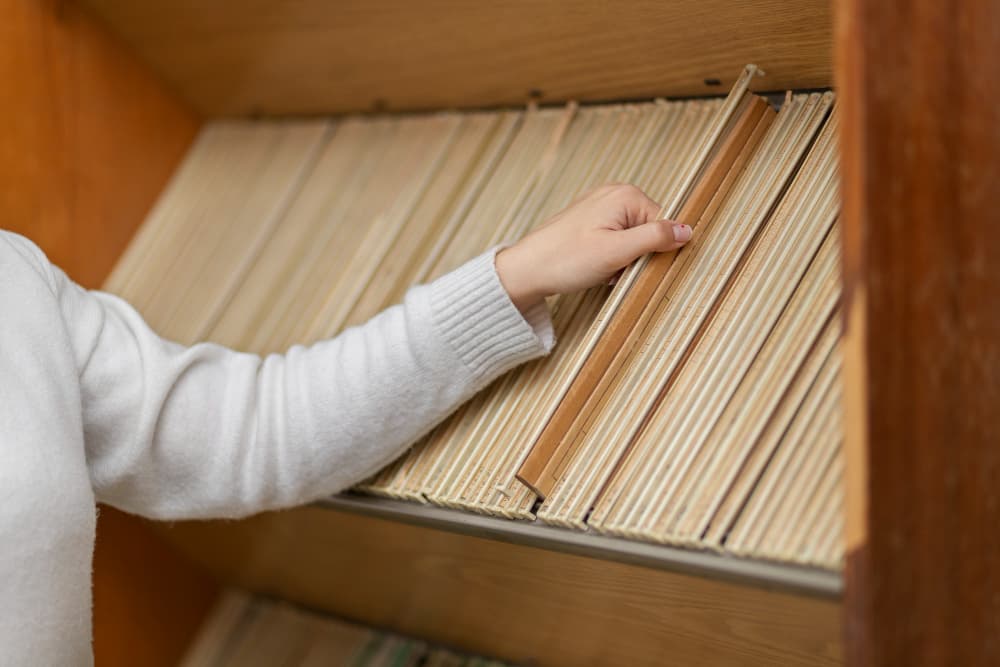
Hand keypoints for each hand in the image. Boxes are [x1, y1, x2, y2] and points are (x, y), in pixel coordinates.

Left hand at [495, 183, 691, 312]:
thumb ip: (655, 239)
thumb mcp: (617, 252)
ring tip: (601, 269)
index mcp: (626, 195)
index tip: (632, 266)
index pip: (664, 226)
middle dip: (636, 258)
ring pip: (632, 241)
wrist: (526, 270)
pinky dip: (610, 259)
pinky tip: (594, 266)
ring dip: (623, 261)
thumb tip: (688, 230)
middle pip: (648, 232)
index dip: (652, 253)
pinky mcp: (591, 221)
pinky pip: (616, 242)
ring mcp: (601, 206)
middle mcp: (615, 194)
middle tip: (613, 269)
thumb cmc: (566, 260)